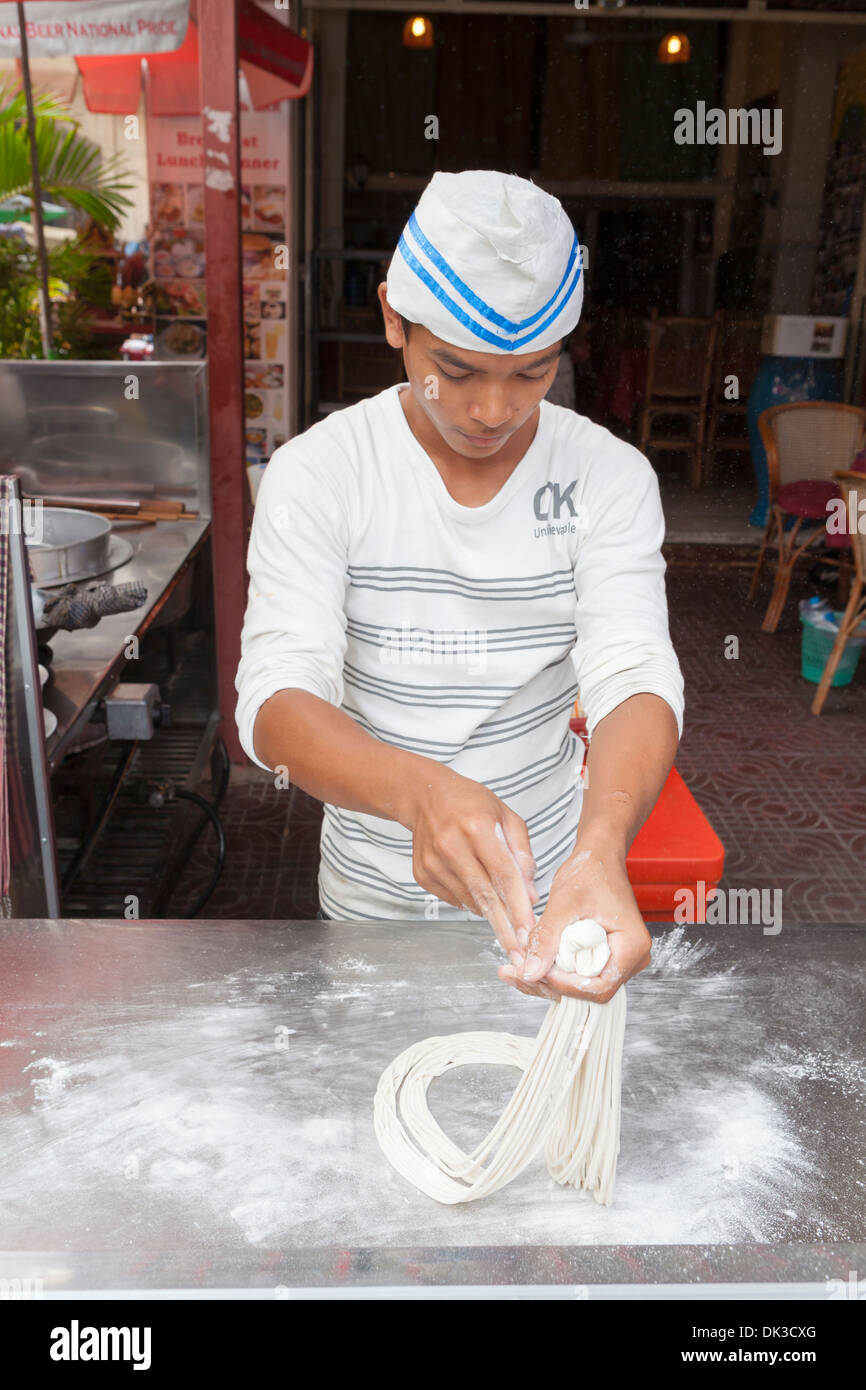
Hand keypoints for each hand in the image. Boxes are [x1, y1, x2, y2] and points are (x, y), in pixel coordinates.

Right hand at [403, 766, 538, 960]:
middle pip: (485, 896)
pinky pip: (454, 899)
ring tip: (506, 924)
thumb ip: (522, 854)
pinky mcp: (422, 874)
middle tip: (520, 953)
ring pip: (470, 901)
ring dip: (491, 915)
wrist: (425, 796)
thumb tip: (530, 894)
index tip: (531, 931)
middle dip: (505, 928)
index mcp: (477, 828)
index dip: (519, 906)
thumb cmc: (472, 804)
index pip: (504, 875)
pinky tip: (478, 894)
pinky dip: (471, 903)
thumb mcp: (506, 816)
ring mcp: (433, 862)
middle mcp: (451, 846)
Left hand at [498, 839, 650, 1003]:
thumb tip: (529, 972)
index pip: (599, 987)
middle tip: (514, 971)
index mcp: (632, 947)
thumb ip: (546, 939)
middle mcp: (630, 959)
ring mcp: (617, 960)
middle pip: (588, 991)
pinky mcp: (602, 957)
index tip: (536, 971)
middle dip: (549, 983)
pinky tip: (526, 961)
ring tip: (513, 968)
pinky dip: (552, 969)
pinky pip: (577, 973)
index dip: (564, 985)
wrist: (598, 857)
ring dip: (545, 979)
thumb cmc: (591, 871)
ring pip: (579, 985)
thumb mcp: (563, 904)